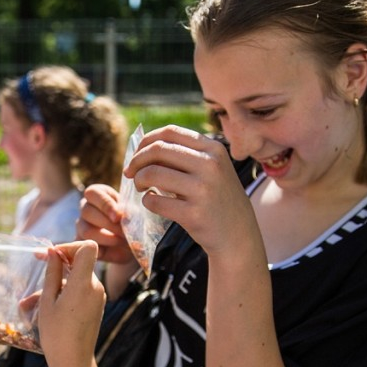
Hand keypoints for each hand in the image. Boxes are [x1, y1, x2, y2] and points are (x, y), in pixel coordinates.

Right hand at [37, 241, 105, 366]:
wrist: (74, 362)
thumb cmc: (56, 334)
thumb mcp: (47, 301)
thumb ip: (52, 273)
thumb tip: (53, 252)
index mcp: (83, 283)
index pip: (87, 247)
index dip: (69, 246)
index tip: (52, 255)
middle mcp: (96, 286)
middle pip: (80, 261)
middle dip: (57, 266)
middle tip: (37, 269)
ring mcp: (98, 296)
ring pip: (76, 278)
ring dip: (55, 284)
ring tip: (30, 303)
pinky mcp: (97, 304)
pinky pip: (80, 290)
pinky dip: (64, 293)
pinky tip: (45, 307)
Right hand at [77, 184, 133, 264]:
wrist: (130, 240)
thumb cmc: (131, 220)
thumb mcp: (132, 213)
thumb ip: (128, 212)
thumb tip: (124, 217)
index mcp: (96, 194)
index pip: (92, 193)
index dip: (105, 205)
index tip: (118, 217)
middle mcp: (85, 208)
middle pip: (87, 212)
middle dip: (109, 224)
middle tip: (125, 232)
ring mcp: (81, 226)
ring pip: (86, 231)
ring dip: (107, 238)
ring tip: (122, 241)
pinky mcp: (82, 244)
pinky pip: (86, 247)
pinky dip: (101, 250)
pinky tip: (113, 250)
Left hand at [125, 125, 254, 256]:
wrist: (237, 234)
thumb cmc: (217, 198)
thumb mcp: (211, 168)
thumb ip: (185, 155)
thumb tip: (143, 147)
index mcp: (213, 148)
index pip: (170, 132)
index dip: (146, 141)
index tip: (136, 155)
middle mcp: (210, 165)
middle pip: (158, 150)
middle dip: (136, 161)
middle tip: (129, 173)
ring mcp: (203, 189)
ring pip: (153, 173)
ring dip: (138, 180)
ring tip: (140, 188)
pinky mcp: (194, 214)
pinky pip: (155, 201)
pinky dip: (147, 201)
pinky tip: (151, 202)